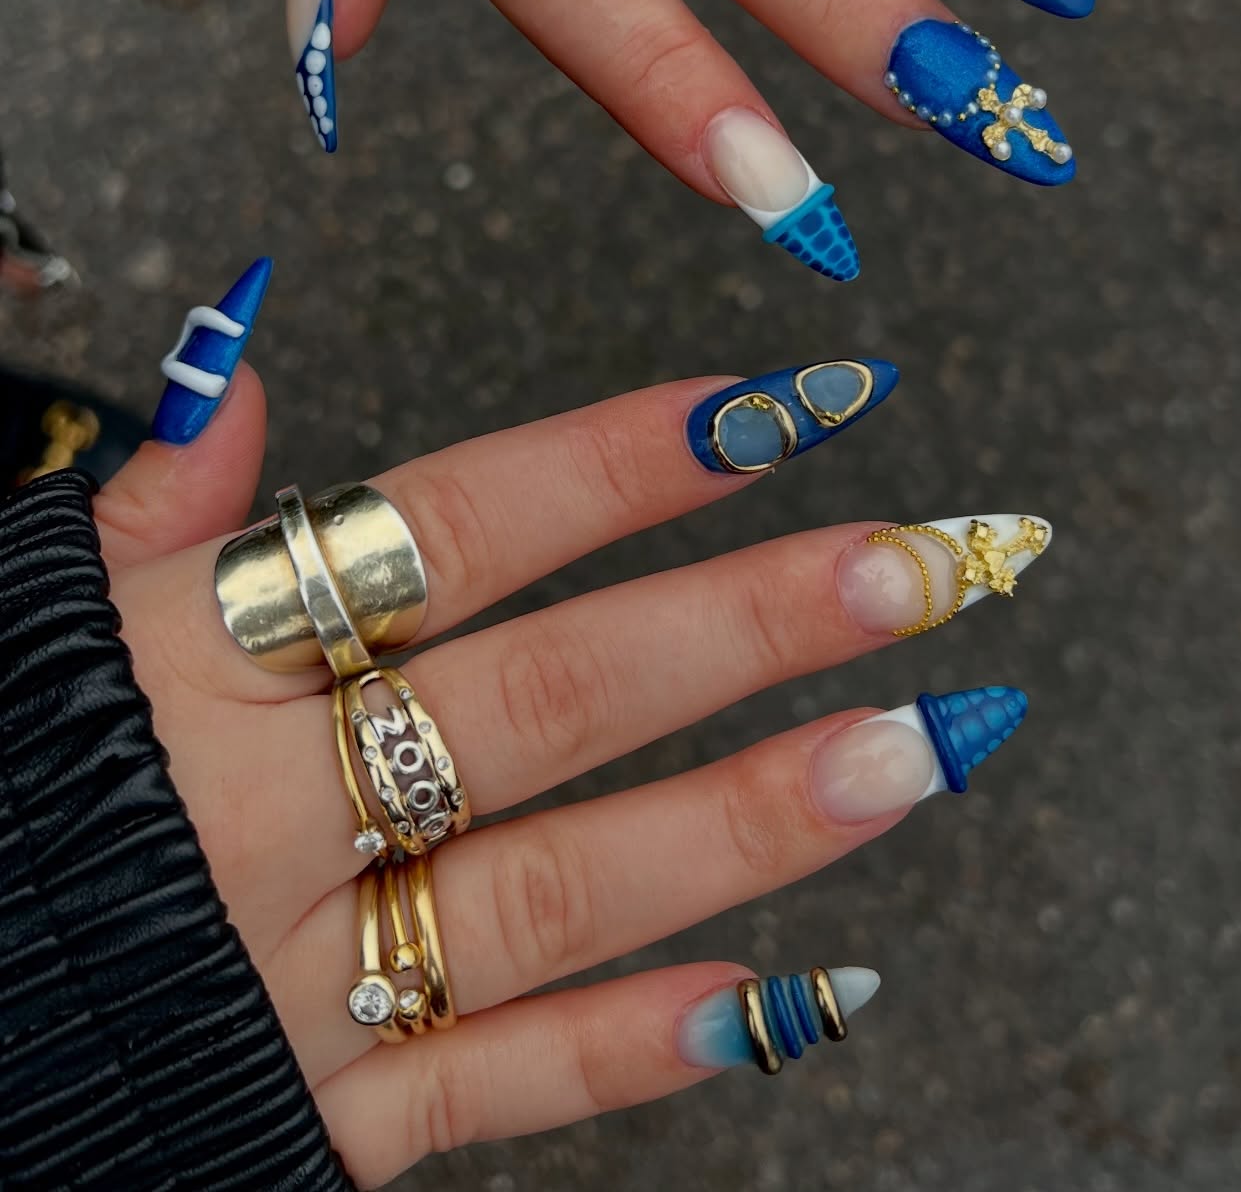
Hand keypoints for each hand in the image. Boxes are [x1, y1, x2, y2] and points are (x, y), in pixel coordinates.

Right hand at [95, 354, 1030, 1183]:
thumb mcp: (32, 625)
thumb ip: (153, 506)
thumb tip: (237, 349)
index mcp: (194, 666)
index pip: (447, 530)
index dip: (621, 463)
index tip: (782, 406)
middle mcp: (263, 812)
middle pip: (549, 696)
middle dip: (750, 623)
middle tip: (927, 566)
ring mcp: (294, 978)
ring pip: (556, 889)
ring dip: (747, 820)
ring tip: (917, 752)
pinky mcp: (305, 1123)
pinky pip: (491, 1086)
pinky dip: (633, 1046)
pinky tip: (786, 1000)